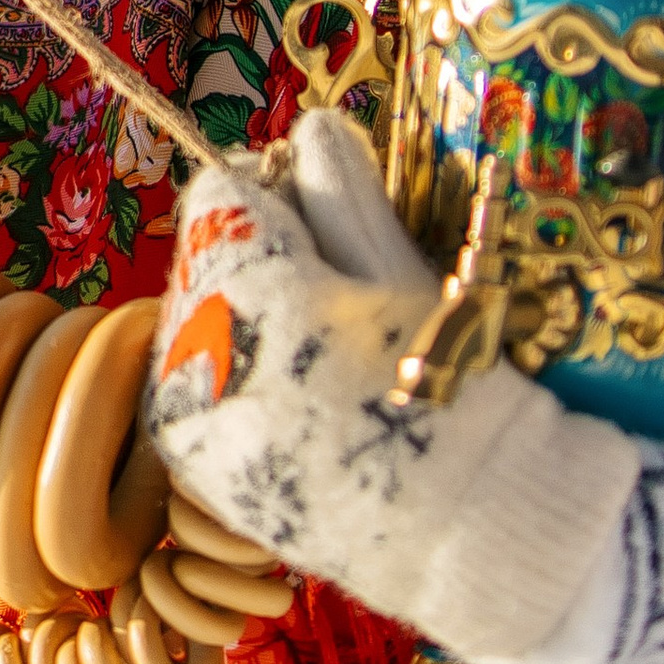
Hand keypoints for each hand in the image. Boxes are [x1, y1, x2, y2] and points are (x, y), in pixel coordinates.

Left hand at [148, 110, 640, 663]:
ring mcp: (189, 424)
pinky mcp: (195, 472)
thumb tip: (313, 126)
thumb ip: (346, 201)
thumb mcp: (407, 282)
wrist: (474, 537)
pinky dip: (235, 371)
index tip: (330, 204)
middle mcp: (200, 363)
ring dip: (244, 313)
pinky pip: (191, 384)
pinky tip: (299, 389)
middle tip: (342, 287)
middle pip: (203, 255)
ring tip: (328, 348)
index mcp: (256, 302)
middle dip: (261, 251)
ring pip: (192, 318)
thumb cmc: (457, 397)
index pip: (223, 196)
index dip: (279, 187)